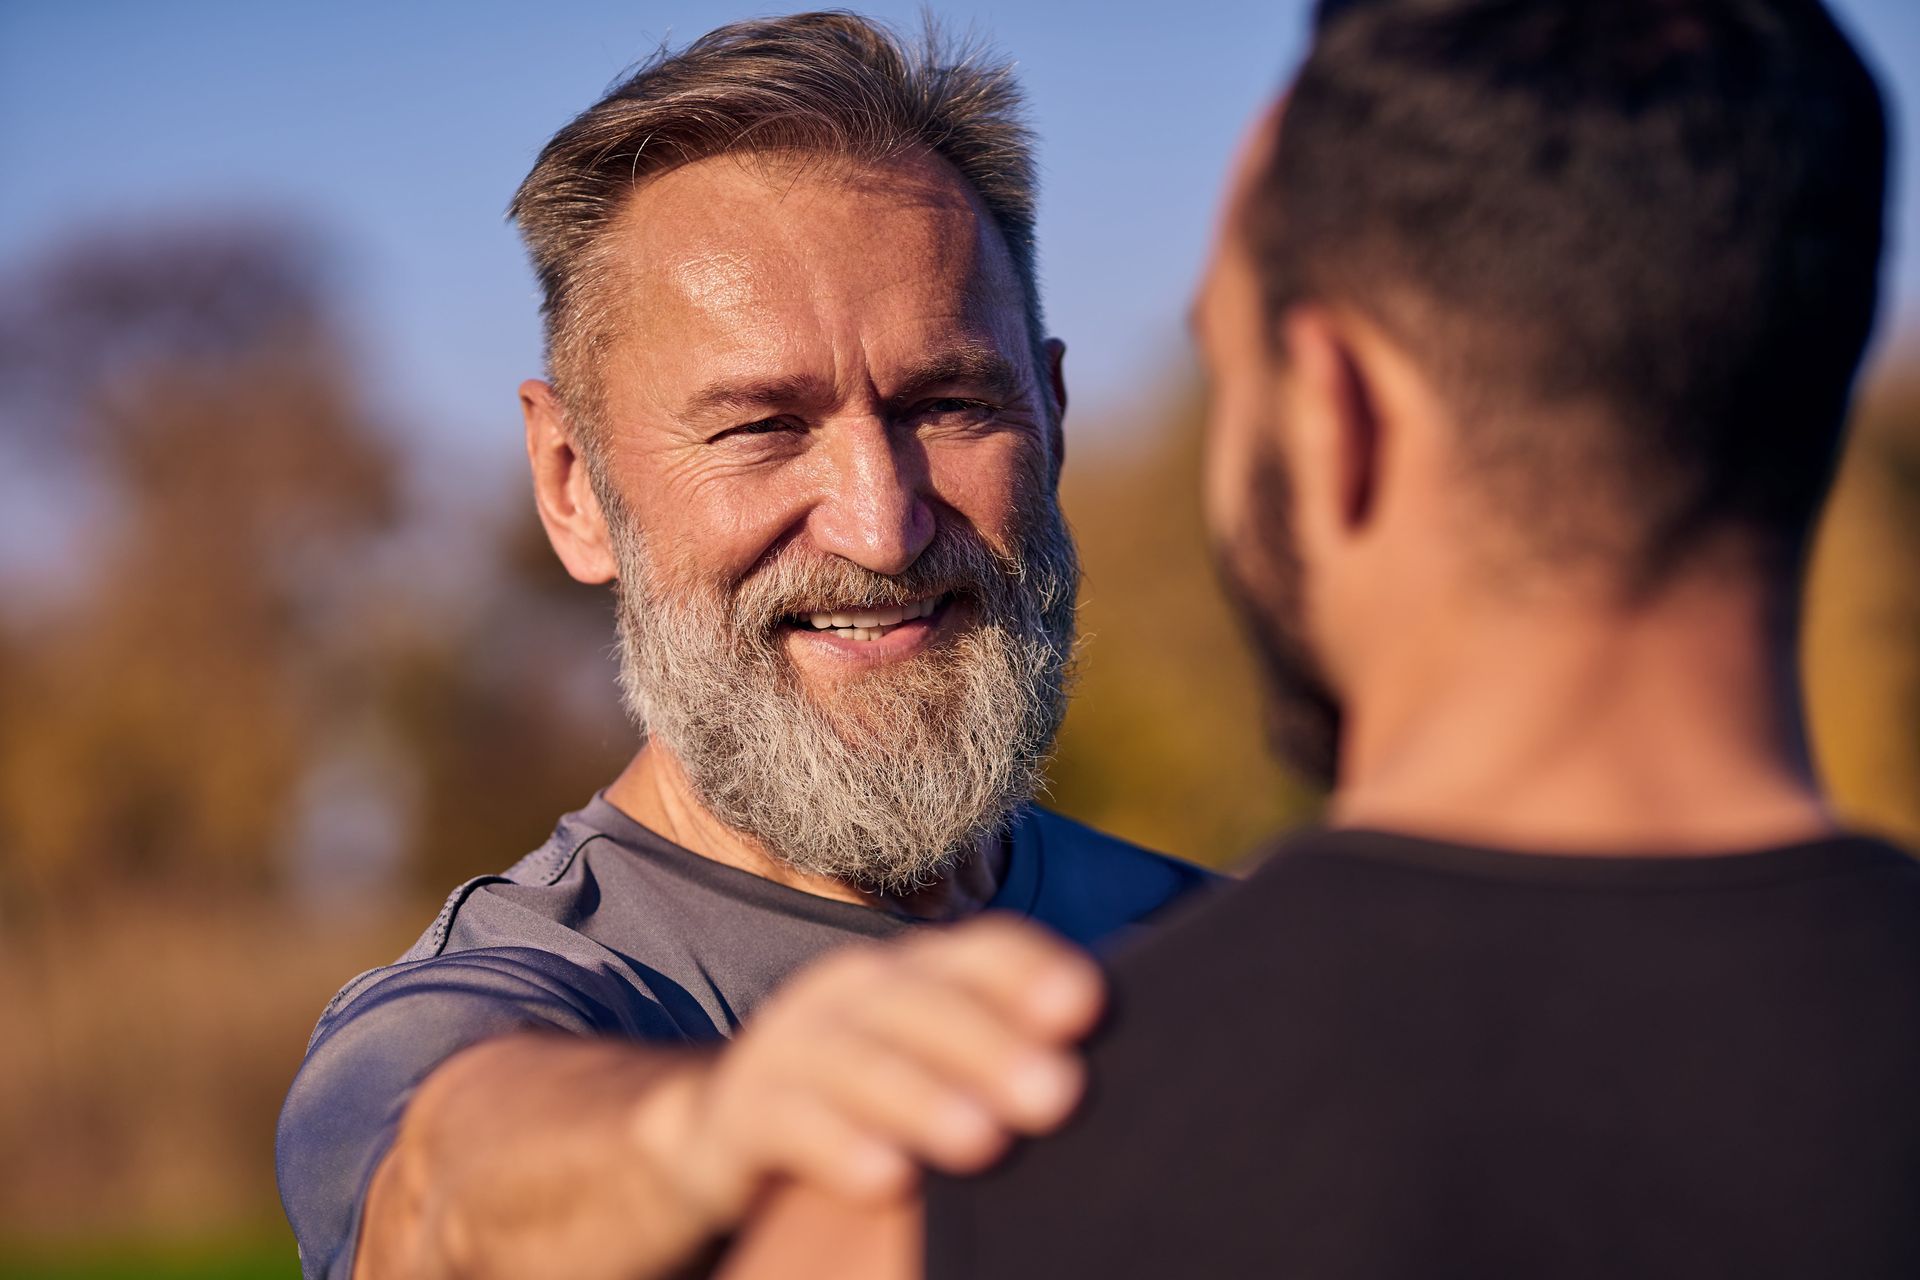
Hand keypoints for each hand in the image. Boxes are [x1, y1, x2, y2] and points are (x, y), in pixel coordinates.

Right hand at [632, 914, 1104, 1232]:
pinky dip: (837, 1146)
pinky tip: (886, 1180)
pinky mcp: (744, 1110)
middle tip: (1059, 1095)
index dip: (1030, 971)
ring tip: (982, 1143)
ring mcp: (790, 1045)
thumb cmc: (864, 1099)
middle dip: (992, 1044)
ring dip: (922, 1098)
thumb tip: (1115, 1057)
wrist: (720, 1129)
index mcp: (911, 974)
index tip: (1087, 1008)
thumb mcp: (930, 1063)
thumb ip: (1004, 1049)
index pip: (979, 952)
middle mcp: (851, 993)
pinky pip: (789, 1121)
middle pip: (923, 1002)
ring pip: (857, 1060)